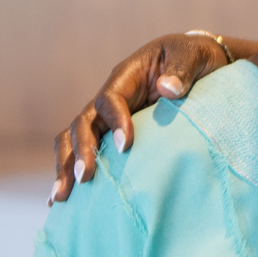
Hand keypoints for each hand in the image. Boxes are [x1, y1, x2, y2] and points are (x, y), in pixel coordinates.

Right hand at [51, 32, 249, 202]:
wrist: (196, 61)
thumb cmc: (193, 56)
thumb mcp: (192, 55)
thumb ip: (182, 70)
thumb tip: (169, 90)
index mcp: (126, 76)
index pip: (110, 99)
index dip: (115, 121)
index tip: (126, 146)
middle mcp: (109, 98)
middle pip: (83, 123)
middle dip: (80, 150)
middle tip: (84, 178)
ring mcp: (107, 117)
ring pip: (74, 139)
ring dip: (66, 166)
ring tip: (61, 197)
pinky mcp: (112, 133)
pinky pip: (86, 150)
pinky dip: (72, 172)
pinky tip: (64, 201)